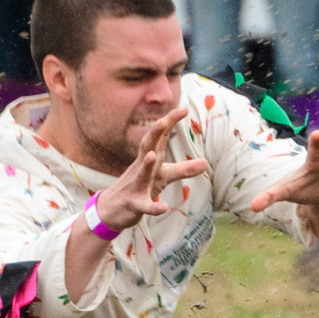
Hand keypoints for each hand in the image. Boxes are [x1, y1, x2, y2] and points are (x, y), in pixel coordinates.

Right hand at [99, 107, 207, 229]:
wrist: (112, 209)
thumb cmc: (141, 187)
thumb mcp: (164, 176)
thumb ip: (184, 169)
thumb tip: (206, 162)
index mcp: (150, 158)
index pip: (160, 137)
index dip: (169, 122)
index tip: (184, 108)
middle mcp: (141, 168)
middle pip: (146, 147)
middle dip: (154, 134)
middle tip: (163, 120)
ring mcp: (136, 185)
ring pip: (142, 174)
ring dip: (147, 165)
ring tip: (153, 155)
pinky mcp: (134, 204)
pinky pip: (144, 206)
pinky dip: (153, 206)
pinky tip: (163, 207)